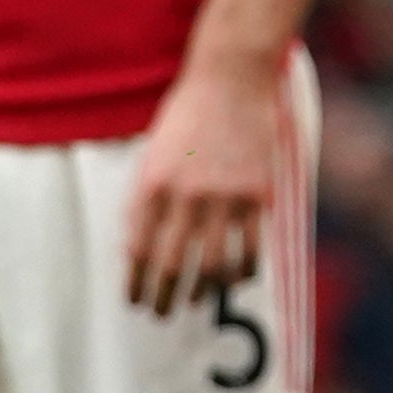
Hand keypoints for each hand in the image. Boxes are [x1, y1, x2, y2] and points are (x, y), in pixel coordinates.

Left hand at [124, 50, 283, 315]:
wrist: (231, 78)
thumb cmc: (187, 112)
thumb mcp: (153, 152)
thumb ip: (148, 196)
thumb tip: (143, 244)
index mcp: (152, 185)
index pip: (138, 250)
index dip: (136, 282)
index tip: (134, 301)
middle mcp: (186, 197)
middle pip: (171, 266)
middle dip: (164, 298)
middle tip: (161, 314)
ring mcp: (224, 198)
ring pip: (212, 266)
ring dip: (202, 292)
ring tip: (198, 303)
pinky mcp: (258, 196)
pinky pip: (251, 249)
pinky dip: (243, 271)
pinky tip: (237, 279)